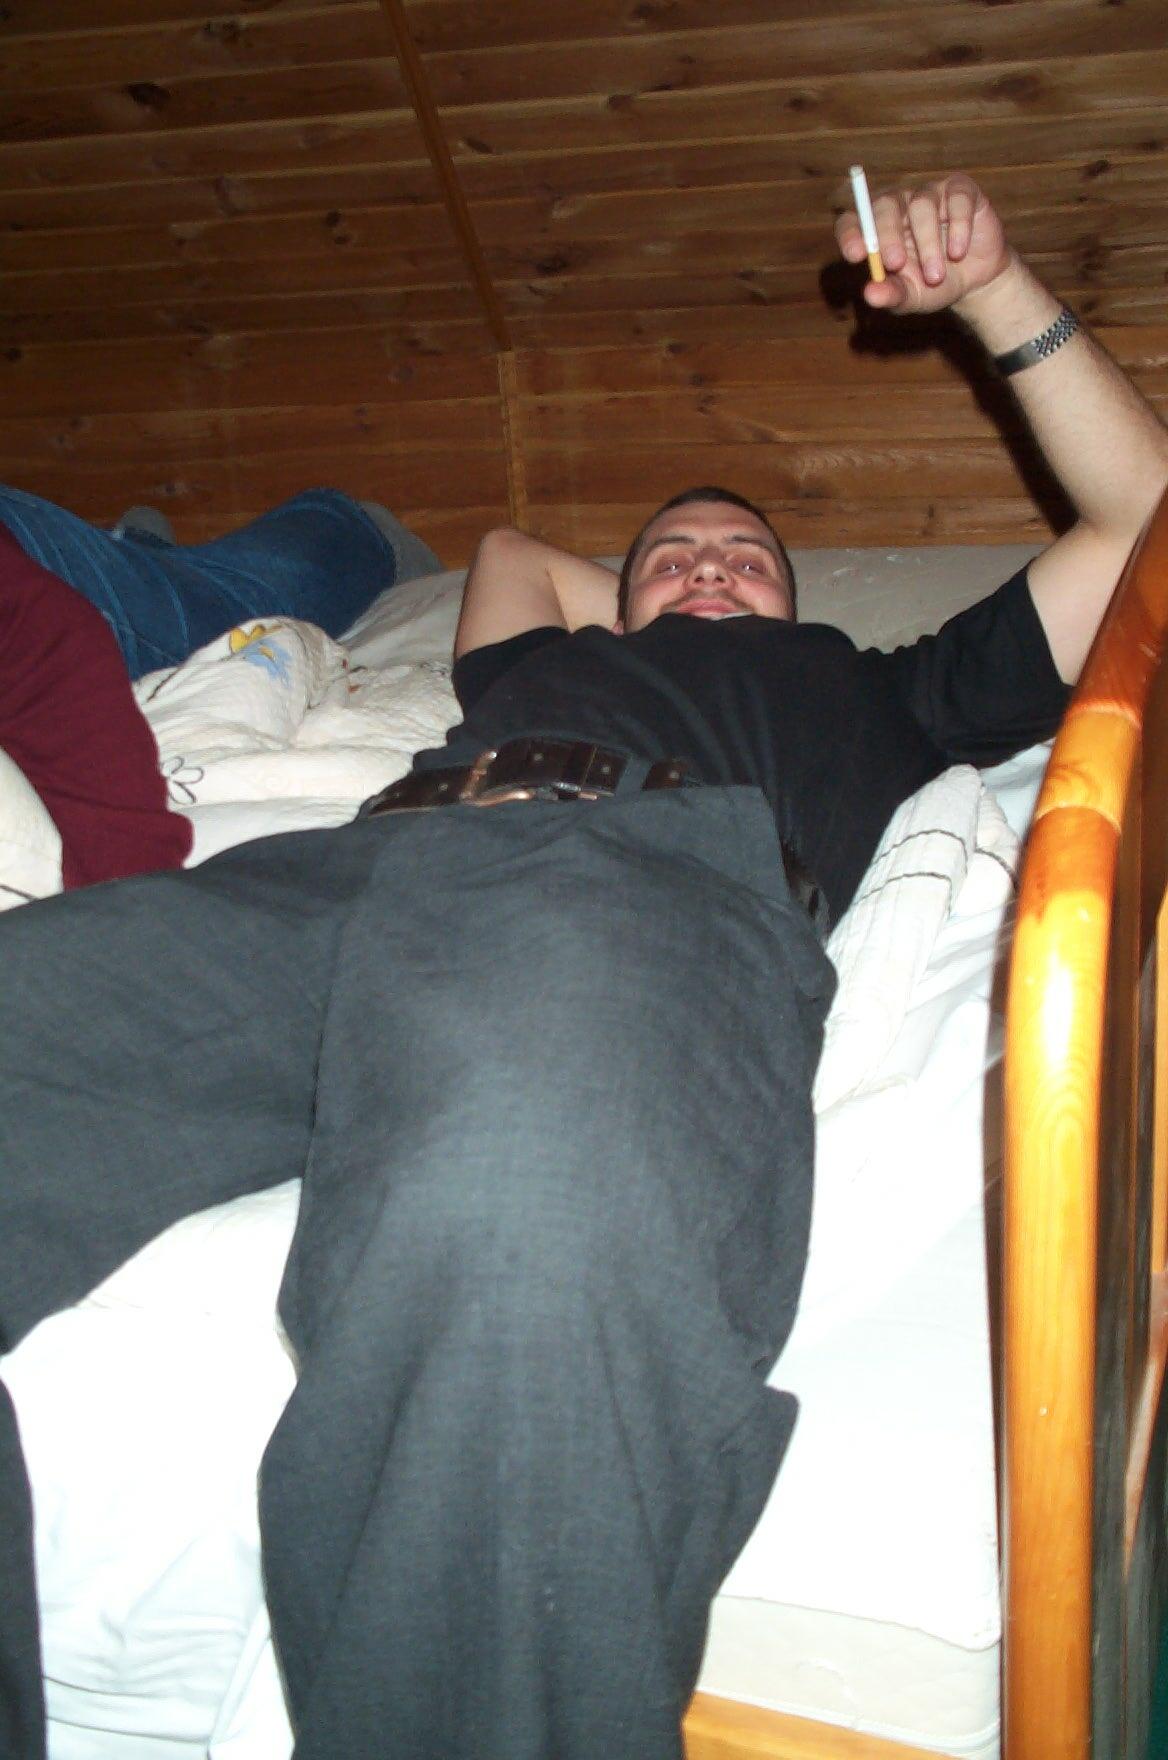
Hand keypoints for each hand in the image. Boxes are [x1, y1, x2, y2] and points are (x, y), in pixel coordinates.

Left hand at [835, 173, 1011, 315]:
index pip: (852, 220)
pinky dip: (958, 227)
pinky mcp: (961, 191)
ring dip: (928, 243)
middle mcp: (900, 205)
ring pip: (921, 205)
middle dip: (888, 235)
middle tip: (896, 264)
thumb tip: (871, 295)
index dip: (850, 233)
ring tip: (936, 277)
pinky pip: (957, 199)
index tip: (855, 254)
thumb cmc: (934, 285)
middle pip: (884, 205)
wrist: (975, 281)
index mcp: (877, 229)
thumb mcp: (912, 297)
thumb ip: (891, 295)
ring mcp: (930, 194)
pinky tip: (958, 252)